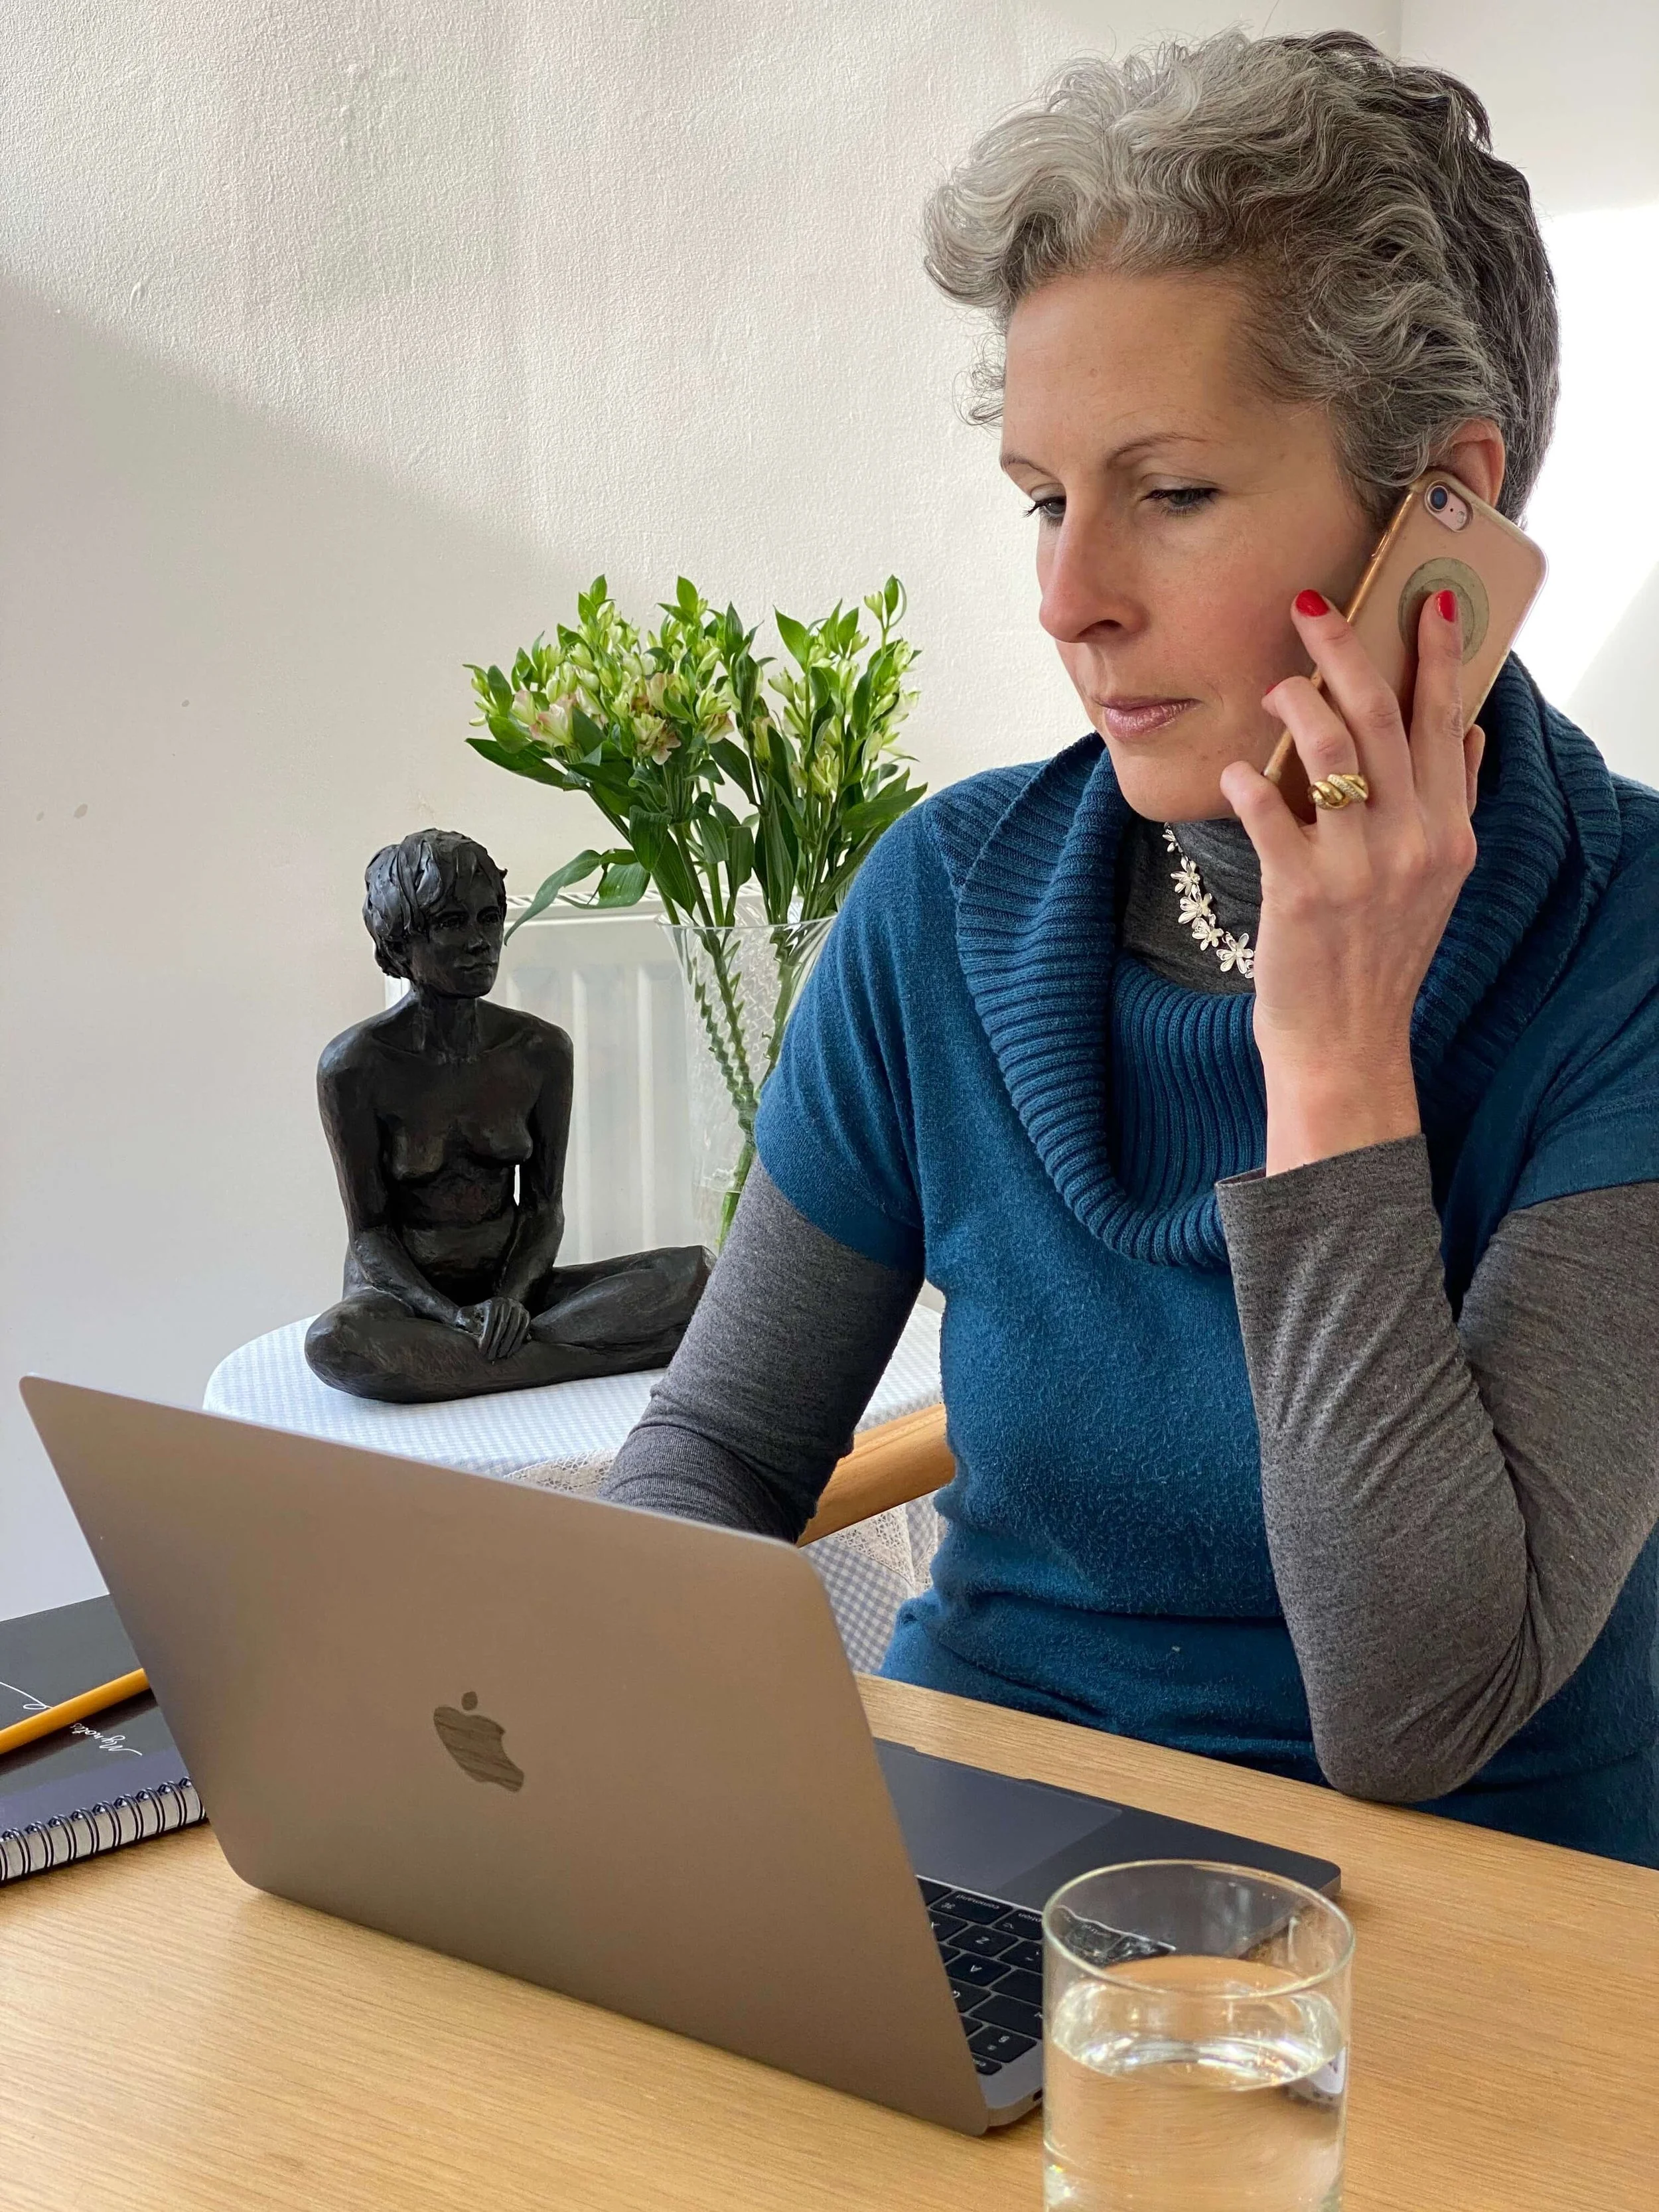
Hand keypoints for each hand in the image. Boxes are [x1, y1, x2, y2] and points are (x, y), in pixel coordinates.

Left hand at [455, 1296, 532, 1361]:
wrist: (501, 1306)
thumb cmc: (481, 1314)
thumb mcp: (470, 1313)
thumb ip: (463, 1318)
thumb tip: (460, 1324)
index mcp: (492, 1304)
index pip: (490, 1323)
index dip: (486, 1339)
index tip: (482, 1352)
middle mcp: (507, 1303)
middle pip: (502, 1327)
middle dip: (496, 1344)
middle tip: (491, 1357)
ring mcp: (519, 1308)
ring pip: (514, 1329)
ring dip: (507, 1345)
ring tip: (500, 1356)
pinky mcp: (526, 1315)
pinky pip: (524, 1330)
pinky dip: (517, 1343)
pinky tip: (510, 1353)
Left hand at [1218, 586, 1484, 1175]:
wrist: (1347, 1043)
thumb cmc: (1380, 956)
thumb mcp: (1437, 880)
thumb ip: (1450, 802)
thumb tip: (1469, 732)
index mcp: (1447, 831)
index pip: (1446, 721)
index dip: (1439, 654)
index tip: (1431, 598)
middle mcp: (1411, 841)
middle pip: (1382, 715)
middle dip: (1347, 648)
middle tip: (1312, 605)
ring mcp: (1357, 867)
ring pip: (1328, 749)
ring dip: (1295, 702)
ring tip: (1275, 689)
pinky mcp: (1299, 893)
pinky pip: (1267, 811)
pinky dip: (1245, 779)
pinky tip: (1233, 770)